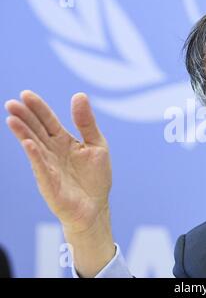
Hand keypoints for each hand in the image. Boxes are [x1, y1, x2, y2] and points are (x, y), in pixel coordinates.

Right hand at [5, 90, 114, 275]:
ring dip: (23, 133)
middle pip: (36, 130)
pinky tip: (29, 144)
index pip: (48, 121)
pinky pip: (41, 167)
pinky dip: (36, 156)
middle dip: (25, 116)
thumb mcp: (97, 145)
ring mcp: (48, 166)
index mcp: (64, 141)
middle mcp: (52, 151)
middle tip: (12, 103)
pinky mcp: (49, 182)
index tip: (26, 94)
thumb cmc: (95, 177)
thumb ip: (86, 123)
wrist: (95, 207)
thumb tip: (79, 95)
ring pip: (33, 146)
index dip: (38, 108)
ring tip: (12, 118)